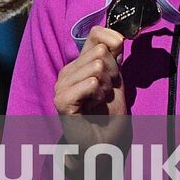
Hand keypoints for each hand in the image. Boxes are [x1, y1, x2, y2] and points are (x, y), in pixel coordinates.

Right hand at [54, 27, 129, 168]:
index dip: (113, 44)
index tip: (116, 69)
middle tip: (107, 93)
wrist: (101, 146)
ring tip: (100, 101)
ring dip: (107, 87)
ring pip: (97, 67)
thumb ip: (114, 58)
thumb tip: (117, 36)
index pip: (96, 33)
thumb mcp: (117, 81)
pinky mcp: (62, 99)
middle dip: (113, 74)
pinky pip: (91, 83)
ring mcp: (62, 84)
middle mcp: (68, 70)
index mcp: (80, 64)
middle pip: (100, 52)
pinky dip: (100, 95)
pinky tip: (93, 107)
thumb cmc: (108, 115)